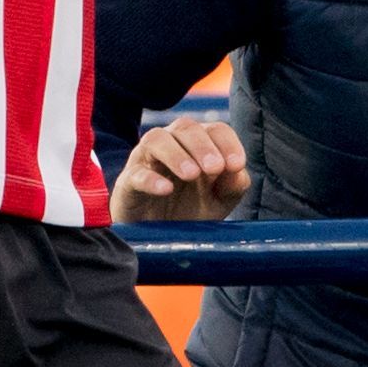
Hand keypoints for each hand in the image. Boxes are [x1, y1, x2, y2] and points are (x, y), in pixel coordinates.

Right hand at [110, 115, 251, 221]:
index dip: (228, 143)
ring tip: (191, 174)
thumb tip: (239, 172)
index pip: (215, 130)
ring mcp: (147, 160)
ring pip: (156, 139)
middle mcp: (172, 144)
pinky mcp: (128, 182)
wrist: (158, 239)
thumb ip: (232, 186)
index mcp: (198, 146)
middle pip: (185, 127)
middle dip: (202, 146)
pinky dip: (150, 178)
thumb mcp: (218, 202)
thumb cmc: (189, 212)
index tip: (237, 164)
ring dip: (176, 154)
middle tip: (214, 168)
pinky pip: (135, 173)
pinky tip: (165, 189)